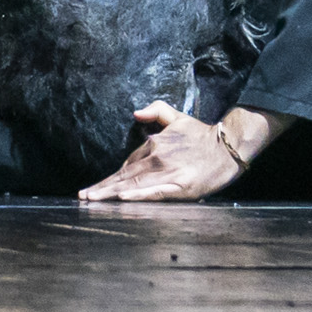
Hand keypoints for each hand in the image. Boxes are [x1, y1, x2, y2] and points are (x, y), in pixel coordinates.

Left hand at [78, 104, 265, 204]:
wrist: (228, 147)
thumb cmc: (202, 135)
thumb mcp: (177, 117)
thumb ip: (156, 111)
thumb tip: (136, 112)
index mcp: (153, 145)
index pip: (126, 165)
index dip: (110, 177)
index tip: (94, 186)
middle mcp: (156, 158)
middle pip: (124, 176)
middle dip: (102, 187)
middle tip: (83, 196)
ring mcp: (167, 173)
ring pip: (133, 185)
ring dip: (111, 193)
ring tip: (93, 200)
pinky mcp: (179, 187)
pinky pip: (154, 192)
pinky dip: (137, 195)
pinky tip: (123, 198)